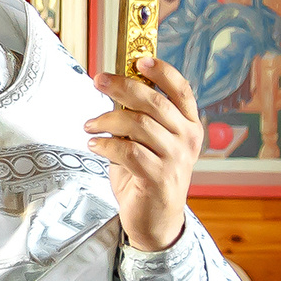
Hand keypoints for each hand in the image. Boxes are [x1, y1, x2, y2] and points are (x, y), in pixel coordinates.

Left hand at [84, 54, 203, 252]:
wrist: (156, 220)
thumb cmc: (149, 175)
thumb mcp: (149, 141)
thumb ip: (140, 117)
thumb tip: (115, 87)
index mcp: (189, 125)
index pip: (182, 90)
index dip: (163, 71)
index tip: (140, 60)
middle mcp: (188, 139)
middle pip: (155, 102)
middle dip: (122, 86)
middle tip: (98, 81)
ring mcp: (176, 160)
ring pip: (139, 125)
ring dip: (108, 119)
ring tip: (90, 125)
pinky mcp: (159, 178)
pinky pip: (129, 151)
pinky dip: (106, 145)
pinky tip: (95, 145)